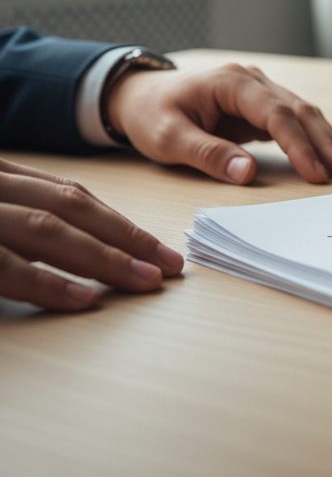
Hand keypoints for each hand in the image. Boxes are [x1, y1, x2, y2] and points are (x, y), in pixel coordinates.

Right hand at [0, 158, 182, 309]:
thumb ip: (24, 229)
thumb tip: (84, 248)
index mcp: (3, 178)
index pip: (70, 197)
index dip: (117, 222)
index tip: (158, 249)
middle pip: (69, 207)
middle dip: (124, 237)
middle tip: (169, 265)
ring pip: (46, 229)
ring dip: (101, 257)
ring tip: (145, 280)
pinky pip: (5, 265)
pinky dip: (46, 283)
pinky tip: (85, 298)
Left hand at [106, 63, 331, 185]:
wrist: (139, 97)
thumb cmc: (149, 114)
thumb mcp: (167, 138)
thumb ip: (207, 154)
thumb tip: (248, 173)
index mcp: (231, 82)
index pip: (276, 114)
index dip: (298, 145)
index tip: (315, 174)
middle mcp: (252, 81)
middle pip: (300, 110)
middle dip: (327, 142)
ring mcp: (259, 91)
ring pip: (303, 114)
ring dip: (327, 141)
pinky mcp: (260, 107)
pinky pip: (294, 123)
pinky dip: (313, 141)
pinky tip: (329, 159)